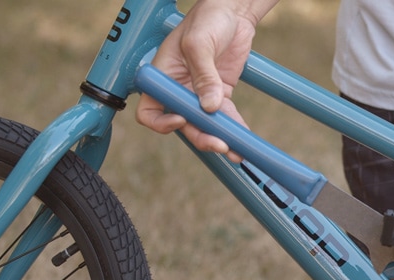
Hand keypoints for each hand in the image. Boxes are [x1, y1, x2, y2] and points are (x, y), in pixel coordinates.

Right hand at [136, 0, 277, 161]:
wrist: (232, 12)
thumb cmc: (207, 19)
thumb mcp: (199, 43)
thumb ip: (204, 75)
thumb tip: (209, 106)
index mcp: (162, 77)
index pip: (149, 112)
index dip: (162, 123)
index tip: (182, 120)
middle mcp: (178, 89)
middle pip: (183, 124)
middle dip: (201, 137)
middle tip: (220, 145)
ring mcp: (199, 94)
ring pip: (205, 125)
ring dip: (220, 139)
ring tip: (236, 152)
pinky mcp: (220, 94)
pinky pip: (225, 117)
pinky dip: (234, 129)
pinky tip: (244, 140)